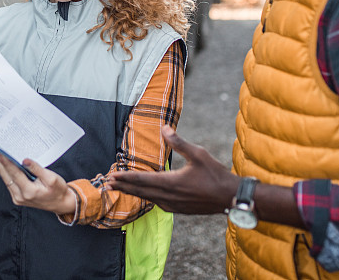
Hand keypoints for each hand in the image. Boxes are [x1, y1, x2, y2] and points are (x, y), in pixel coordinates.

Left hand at [0, 149, 76, 215]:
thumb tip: (25, 160)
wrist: (60, 203)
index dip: (4, 160)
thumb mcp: (52, 178)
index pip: (13, 172)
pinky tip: (2, 163)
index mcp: (29, 191)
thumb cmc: (58, 191)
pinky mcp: (17, 196)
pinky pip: (8, 181)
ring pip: (5, 178)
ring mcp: (17, 197)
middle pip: (5, 175)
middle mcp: (20, 196)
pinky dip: (4, 171)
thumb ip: (37, 169)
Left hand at [107, 125, 238, 214]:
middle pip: (141, 191)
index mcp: (171, 183)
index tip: (112, 176)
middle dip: (124, 186)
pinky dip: (146, 198)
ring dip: (133, 192)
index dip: (126, 178)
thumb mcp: (198, 154)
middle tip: (108, 183)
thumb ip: (179, 142)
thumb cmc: (215, 175)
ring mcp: (173, 205)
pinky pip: (157, 203)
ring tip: (121, 188)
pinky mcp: (179, 210)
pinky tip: (144, 195)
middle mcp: (168, 197)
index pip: (142, 180)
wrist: (230, 197)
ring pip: (148, 198)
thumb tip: (164, 128)